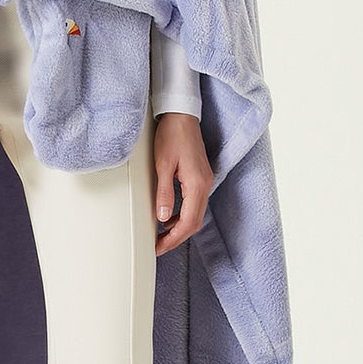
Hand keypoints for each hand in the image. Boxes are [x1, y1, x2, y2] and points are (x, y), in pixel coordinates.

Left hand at [153, 113, 214, 255]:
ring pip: (195, 214)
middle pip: (194, 222)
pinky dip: (182, 215)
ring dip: (179, 228)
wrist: (181, 115)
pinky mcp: (200, 177)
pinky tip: (169, 218)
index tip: (158, 248)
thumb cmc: (171, 135)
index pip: (188, 222)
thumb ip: (164, 193)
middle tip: (157, 247)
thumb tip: (163, 218)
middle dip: (176, 238)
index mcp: (197, 184)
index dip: (173, 239)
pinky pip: (194, 203)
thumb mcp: (162, 165)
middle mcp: (205, 185)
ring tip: (161, 236)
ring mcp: (205, 181)